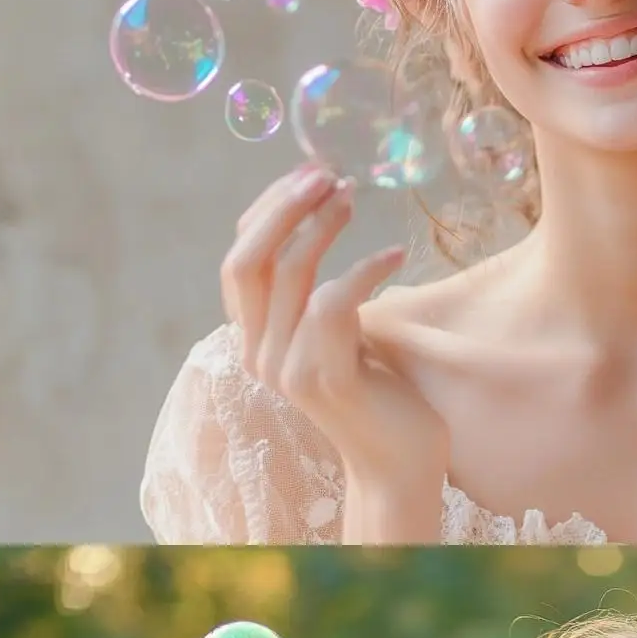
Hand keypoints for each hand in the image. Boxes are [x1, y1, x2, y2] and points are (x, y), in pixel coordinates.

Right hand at [221, 164, 448, 501]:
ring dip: (323, 226)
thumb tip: (320, 212)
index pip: (238, 261)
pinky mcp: (325, 379)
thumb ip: (313, 289)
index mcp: (254, 340)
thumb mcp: (336, 330)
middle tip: (326, 174)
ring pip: (290, 274)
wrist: (398, 463)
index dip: (267, 211)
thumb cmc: (377, 390)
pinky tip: (394, 254)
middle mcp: (257, 355)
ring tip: (355, 197)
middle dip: (283, 208)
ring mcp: (287, 369)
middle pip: (247, 261)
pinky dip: (364, 269)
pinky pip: (333, 304)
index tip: (309, 175)